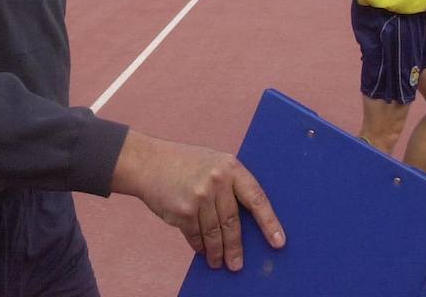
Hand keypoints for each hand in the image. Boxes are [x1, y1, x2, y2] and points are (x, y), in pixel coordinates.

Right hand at [110, 130, 284, 270]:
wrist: (147, 162)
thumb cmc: (183, 162)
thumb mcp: (212, 162)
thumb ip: (229, 183)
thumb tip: (246, 219)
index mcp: (230, 167)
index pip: (256, 198)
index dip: (269, 222)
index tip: (279, 242)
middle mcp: (217, 181)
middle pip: (232, 222)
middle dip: (236, 247)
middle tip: (237, 265)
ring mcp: (199, 197)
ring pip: (214, 233)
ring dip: (217, 251)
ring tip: (219, 262)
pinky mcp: (183, 211)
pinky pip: (196, 236)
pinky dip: (199, 245)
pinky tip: (201, 250)